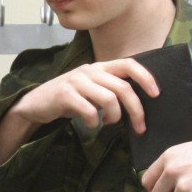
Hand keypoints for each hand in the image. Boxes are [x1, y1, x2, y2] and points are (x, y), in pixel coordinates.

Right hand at [16, 59, 157, 130]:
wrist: (35, 104)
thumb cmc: (68, 99)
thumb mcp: (91, 89)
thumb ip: (110, 89)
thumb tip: (138, 103)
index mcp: (99, 67)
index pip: (128, 64)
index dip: (145, 77)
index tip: (156, 94)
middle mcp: (89, 70)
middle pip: (123, 88)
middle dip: (136, 111)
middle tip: (140, 127)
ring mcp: (76, 81)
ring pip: (109, 99)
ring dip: (114, 117)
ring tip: (108, 123)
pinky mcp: (64, 94)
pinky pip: (90, 111)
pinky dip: (95, 123)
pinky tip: (92, 125)